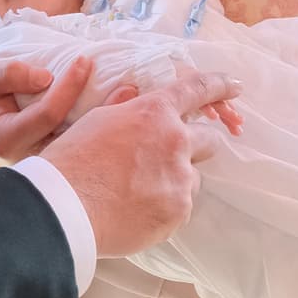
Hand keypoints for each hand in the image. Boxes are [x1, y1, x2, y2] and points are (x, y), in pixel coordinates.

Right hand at [0, 56, 119, 165]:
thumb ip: (8, 74)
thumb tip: (45, 77)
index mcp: (9, 139)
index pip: (47, 114)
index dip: (67, 87)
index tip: (84, 61)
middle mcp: (33, 159)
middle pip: (75, 140)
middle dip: (103, 115)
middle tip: (129, 88)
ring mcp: (51, 166)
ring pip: (86, 151)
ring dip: (113, 128)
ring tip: (134, 101)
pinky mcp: (65, 165)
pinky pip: (90, 151)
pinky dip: (110, 135)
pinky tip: (129, 116)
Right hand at [43, 67, 241, 258]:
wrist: (63, 208)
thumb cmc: (71, 161)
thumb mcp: (95, 121)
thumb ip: (123, 107)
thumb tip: (135, 95)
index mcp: (154, 112)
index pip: (197, 89)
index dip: (219, 85)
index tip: (234, 87)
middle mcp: (175, 142)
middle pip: (209, 140)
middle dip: (194, 146)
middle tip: (166, 159)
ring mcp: (180, 179)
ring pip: (192, 178)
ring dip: (174, 181)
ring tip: (138, 193)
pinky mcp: (179, 212)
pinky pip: (181, 207)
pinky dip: (165, 208)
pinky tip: (136, 211)